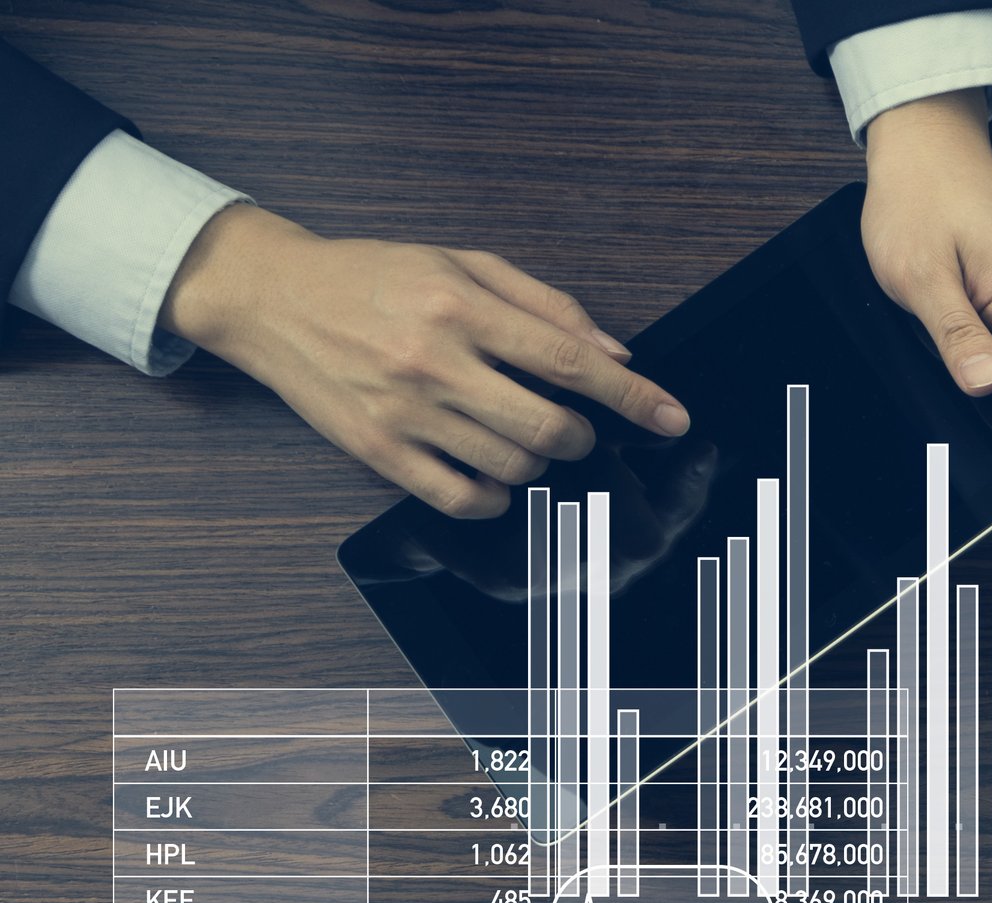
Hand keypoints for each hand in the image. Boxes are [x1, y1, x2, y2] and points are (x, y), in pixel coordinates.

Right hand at [157, 206, 685, 520]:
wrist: (269, 295)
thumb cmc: (372, 276)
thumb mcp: (460, 262)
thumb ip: (545, 305)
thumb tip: (615, 352)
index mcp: (459, 304)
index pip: (571, 362)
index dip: (633, 397)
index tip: (671, 418)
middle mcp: (433, 359)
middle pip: (550, 427)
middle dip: (578, 435)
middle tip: (569, 426)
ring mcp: (404, 410)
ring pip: (513, 466)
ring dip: (535, 461)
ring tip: (514, 433)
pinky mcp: (377, 449)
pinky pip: (462, 499)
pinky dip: (493, 497)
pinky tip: (489, 472)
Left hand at [861, 92, 991, 418]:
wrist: (928, 146)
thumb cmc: (921, 197)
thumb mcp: (921, 274)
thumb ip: (957, 335)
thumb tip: (987, 388)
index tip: (988, 434)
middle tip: (941, 360)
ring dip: (983, 363)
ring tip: (939, 325)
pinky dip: (981, 342)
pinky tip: (949, 315)